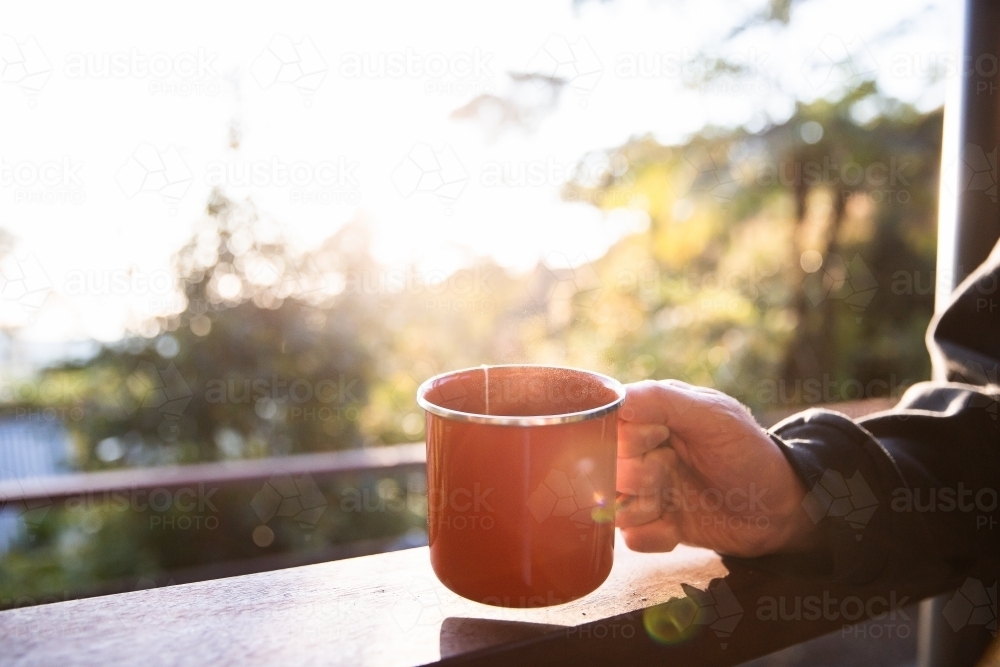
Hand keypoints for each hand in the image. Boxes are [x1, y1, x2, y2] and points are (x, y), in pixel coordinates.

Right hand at [615, 380, 816, 557]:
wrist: (780, 507)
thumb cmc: (749, 452)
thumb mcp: (712, 416)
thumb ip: (662, 400)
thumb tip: (615, 397)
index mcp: (649, 418)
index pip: (606, 426)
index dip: (627, 438)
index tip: (658, 438)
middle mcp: (641, 453)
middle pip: (604, 469)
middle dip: (638, 476)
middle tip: (669, 471)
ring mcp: (647, 491)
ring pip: (612, 506)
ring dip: (643, 508)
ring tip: (675, 501)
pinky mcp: (656, 525)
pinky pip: (631, 538)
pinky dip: (654, 535)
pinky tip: (678, 527)